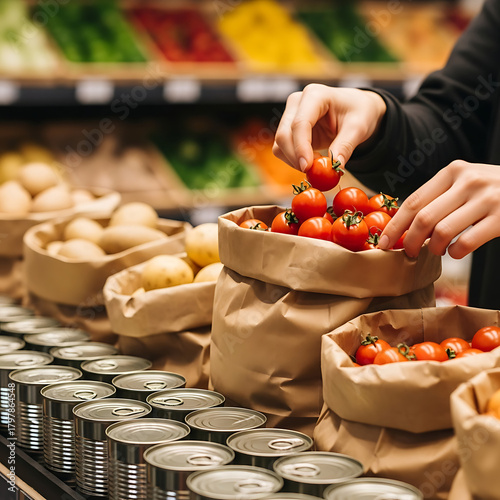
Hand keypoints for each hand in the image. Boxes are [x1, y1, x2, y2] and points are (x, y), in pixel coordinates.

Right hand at [273, 84, 386, 171]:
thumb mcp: (358, 128)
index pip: (300, 123)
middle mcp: (297, 103)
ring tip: (317, 165)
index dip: (301, 147)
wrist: (355, 110)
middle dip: (295, 157)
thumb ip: (345, 146)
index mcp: (315, 95)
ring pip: (280, 144)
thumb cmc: (358, 113)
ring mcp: (290, 115)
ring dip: (293, 161)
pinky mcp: (288, 129)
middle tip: (314, 172)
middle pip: (284, 135)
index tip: (307, 167)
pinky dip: (293, 160)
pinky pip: (282, 149)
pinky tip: (311, 161)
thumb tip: (333, 167)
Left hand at [378, 160, 499, 258]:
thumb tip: (403, 226)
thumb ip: (439, 197)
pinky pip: (465, 243)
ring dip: (433, 248)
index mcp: (452, 172)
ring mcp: (487, 198)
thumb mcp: (465, 183)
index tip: (383, 244)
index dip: (394, 226)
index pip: (413, 201)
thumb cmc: (492, 190)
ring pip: (442, 232)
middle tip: (409, 254)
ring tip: (437, 251)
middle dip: (410, 242)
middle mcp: (468, 181)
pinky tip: (456, 251)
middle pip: (423, 218)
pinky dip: (455, 252)